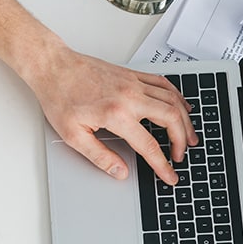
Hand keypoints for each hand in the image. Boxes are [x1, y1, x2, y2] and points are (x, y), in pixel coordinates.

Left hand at [28, 46, 196, 184]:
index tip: (170, 175)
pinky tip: (180, 106)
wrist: (53, 68)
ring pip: (172, 100)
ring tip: (189, 135)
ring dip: (185, 119)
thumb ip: (100, 156)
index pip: (149, 145)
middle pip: (170, 118)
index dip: (162, 165)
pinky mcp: (131, 75)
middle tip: (180, 155)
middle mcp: (129, 96)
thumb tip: (119, 171)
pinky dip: (177, 96)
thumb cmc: (59, 97)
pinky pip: (163, 83)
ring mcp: (133, 83)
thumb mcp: (73, 135)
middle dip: (181, 140)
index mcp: (115, 115)